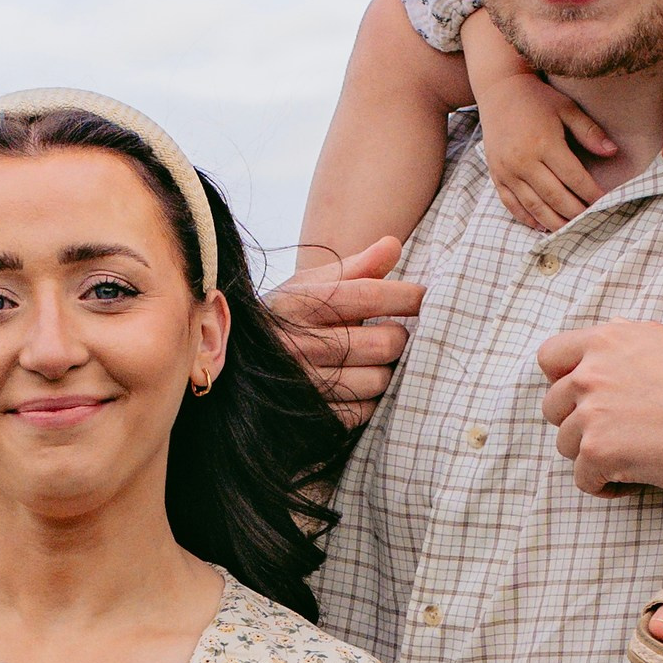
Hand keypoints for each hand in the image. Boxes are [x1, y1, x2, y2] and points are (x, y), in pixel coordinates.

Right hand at [270, 238, 424, 425]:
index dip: (404, 296)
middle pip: (382, 342)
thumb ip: (355, 268)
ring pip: (379, 380)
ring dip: (387, 370)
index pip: (366, 296)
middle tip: (395, 333)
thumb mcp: (309, 286)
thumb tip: (394, 244)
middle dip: (399, 336)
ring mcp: (303, 385)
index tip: (425, 297)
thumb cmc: (285, 319)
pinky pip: (364, 410)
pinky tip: (358, 383)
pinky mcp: (311, 417)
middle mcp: (298, 345)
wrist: (237, 367)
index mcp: (298, 304)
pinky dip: (370, 398)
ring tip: (375, 360)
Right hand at [479, 66, 621, 234]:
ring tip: (569, 230)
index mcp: (544, 143)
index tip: (604, 202)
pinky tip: (542, 226)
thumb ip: (589, 131)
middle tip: (590, 221)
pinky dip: (527, 218)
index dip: (591, 193)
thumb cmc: (538, 99)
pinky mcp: (496, 175)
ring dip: (554, 222)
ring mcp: (507, 171)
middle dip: (575, 212)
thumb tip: (613, 152)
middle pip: (555, 197)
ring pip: (534, 206)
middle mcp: (524, 161)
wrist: (499, 90)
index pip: (574, 178)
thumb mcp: (567, 108)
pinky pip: (512, 204)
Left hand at [538, 316, 662, 499]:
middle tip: (611, 434)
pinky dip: (603, 485)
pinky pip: (582, 479)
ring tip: (628, 459)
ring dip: (591, 455)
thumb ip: (637, 339)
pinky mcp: (599, 452)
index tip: (580, 398)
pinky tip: (630, 481)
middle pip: (552, 405)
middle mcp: (592, 372)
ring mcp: (592, 412)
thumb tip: (614, 332)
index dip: (560, 379)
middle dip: (576, 421)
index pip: (549, 356)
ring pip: (565, 445)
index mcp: (609, 339)